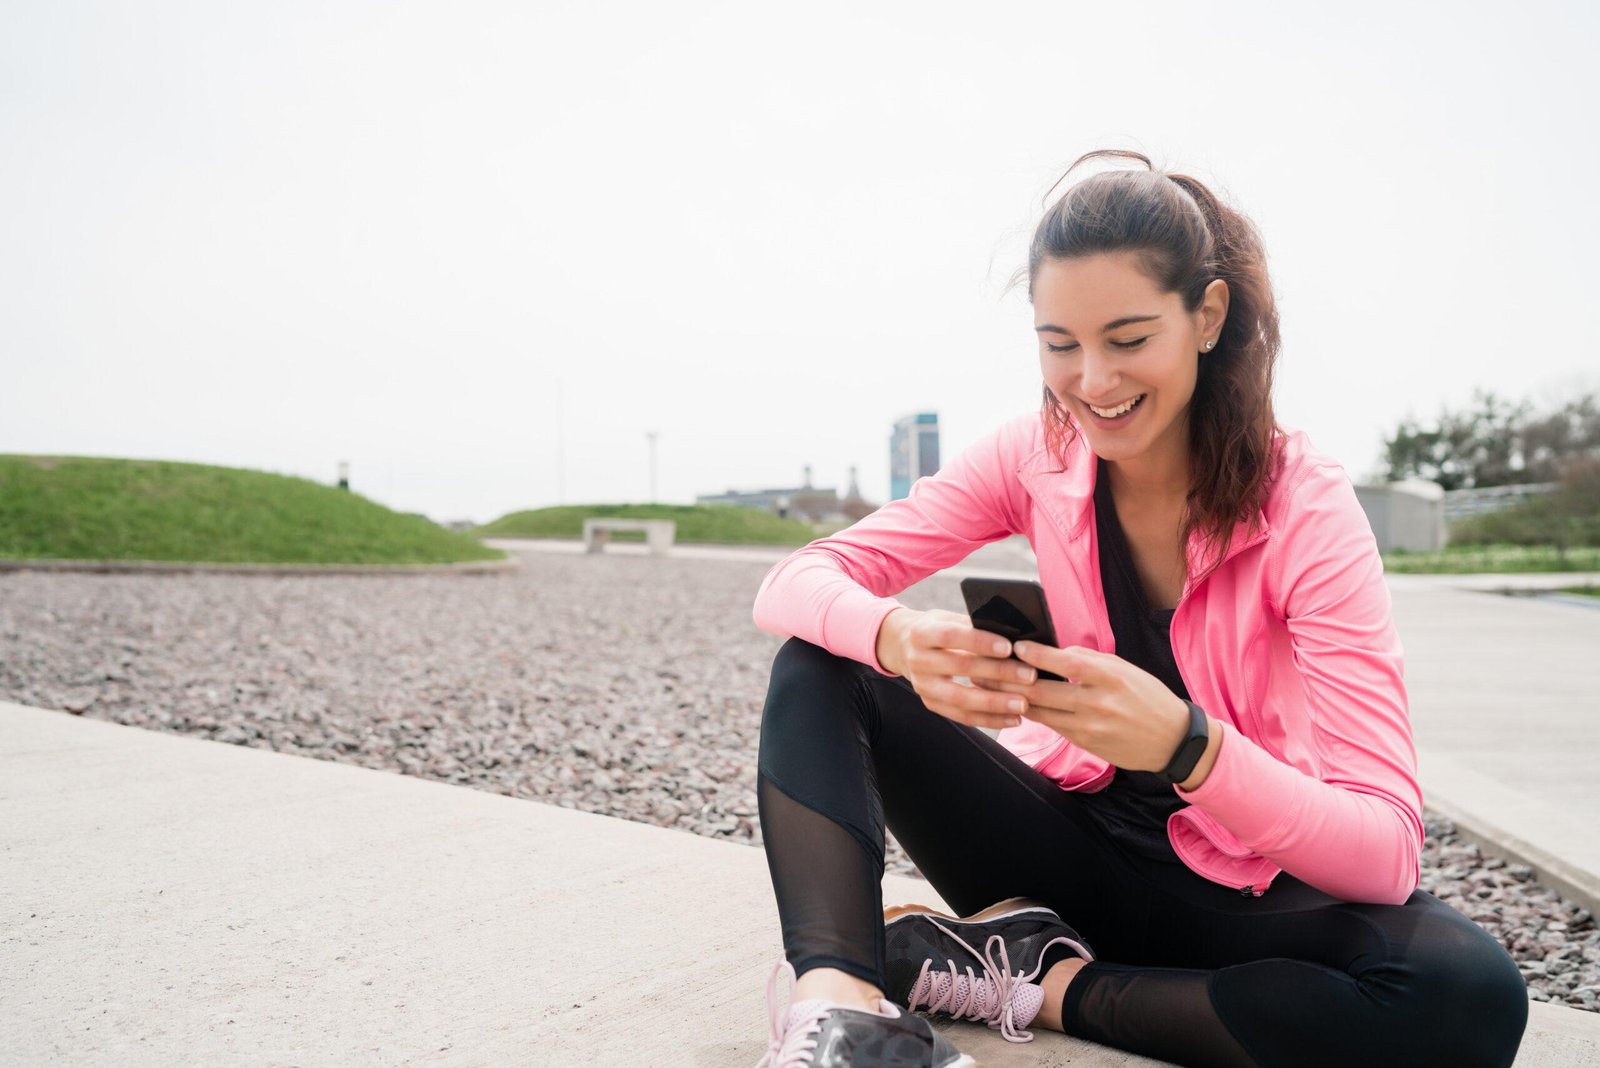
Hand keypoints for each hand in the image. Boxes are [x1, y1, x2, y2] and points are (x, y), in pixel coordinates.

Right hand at [874, 608, 1038, 730]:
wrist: (903, 646)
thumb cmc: (938, 628)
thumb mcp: (948, 618)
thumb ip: (974, 624)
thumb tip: (1014, 633)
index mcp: (922, 633)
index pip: (951, 636)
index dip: (980, 641)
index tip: (1009, 646)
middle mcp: (918, 660)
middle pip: (960, 667)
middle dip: (998, 672)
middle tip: (1030, 676)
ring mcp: (922, 685)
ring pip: (960, 698)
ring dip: (995, 703)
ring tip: (1023, 704)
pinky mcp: (930, 703)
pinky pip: (961, 716)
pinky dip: (989, 719)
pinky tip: (1013, 719)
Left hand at [980, 642, 1191, 772]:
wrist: (1172, 741)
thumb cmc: (1147, 697)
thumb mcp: (1125, 670)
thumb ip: (1090, 660)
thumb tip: (1054, 651)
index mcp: (1112, 678)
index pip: (1068, 663)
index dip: (1039, 654)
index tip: (1017, 645)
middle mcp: (1099, 703)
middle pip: (1045, 690)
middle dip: (1013, 679)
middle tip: (988, 667)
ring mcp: (1091, 726)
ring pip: (1041, 711)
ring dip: (1014, 698)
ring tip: (992, 685)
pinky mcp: (1086, 743)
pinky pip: (1052, 726)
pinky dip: (1034, 713)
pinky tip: (1017, 703)